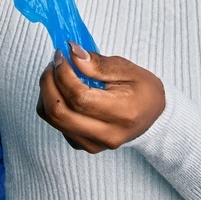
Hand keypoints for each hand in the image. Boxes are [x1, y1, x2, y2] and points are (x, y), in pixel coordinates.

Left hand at [35, 42, 165, 152]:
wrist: (154, 117)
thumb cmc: (143, 90)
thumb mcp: (127, 69)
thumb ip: (97, 63)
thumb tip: (72, 53)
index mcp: (122, 113)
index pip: (79, 97)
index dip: (63, 74)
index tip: (61, 56)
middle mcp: (107, 134)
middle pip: (59, 113)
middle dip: (48, 83)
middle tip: (53, 64)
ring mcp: (94, 144)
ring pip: (53, 120)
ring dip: (46, 93)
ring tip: (56, 74)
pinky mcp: (84, 146)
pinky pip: (57, 126)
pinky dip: (53, 105)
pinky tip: (63, 91)